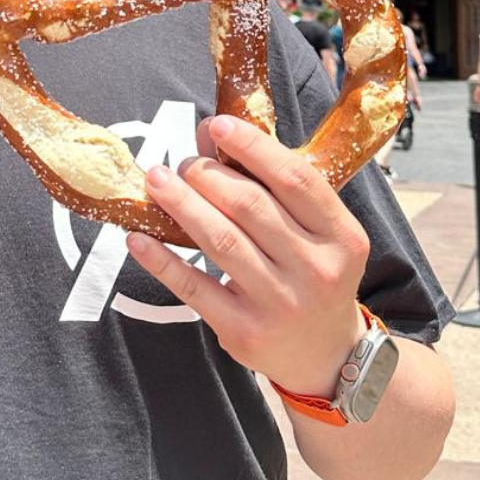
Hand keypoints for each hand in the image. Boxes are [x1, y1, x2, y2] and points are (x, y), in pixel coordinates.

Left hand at [125, 115, 368, 397]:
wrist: (326, 354)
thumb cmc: (313, 274)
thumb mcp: (315, 232)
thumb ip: (271, 185)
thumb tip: (209, 133)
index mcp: (342, 236)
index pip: (295, 179)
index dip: (253, 147)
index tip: (217, 124)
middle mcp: (316, 269)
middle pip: (250, 206)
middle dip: (206, 174)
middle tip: (182, 163)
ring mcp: (280, 302)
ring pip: (220, 240)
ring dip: (181, 203)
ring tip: (156, 180)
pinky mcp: (244, 331)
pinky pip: (194, 286)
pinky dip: (161, 259)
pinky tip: (137, 237)